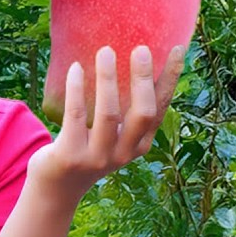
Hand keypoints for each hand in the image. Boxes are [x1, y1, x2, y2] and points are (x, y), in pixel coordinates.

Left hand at [28, 44, 183, 202]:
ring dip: (108, 80)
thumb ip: (124, 109)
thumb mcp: (113, 135)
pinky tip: (75, 68)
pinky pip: (75, 116)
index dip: (170, 78)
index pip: (161, 107)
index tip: (178, 49)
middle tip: (141, 48)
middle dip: (143, 79)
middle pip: (142, 113)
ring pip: (108, 114)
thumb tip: (130, 58)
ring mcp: (98, 156)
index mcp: (140, 144)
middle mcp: (124, 152)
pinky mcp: (71, 155)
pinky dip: (76, 89)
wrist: (57, 187)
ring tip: (105, 51)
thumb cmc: (88, 149)